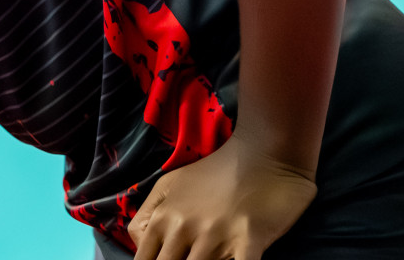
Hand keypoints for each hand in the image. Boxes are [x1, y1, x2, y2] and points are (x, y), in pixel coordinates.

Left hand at [129, 135, 316, 259]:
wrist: (264, 153)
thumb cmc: (215, 170)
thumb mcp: (169, 184)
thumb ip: (148, 214)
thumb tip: (139, 245)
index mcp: (163, 218)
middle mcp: (184, 230)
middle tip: (189, 257)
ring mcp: (216, 236)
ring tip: (214, 257)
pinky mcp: (250, 240)